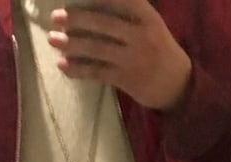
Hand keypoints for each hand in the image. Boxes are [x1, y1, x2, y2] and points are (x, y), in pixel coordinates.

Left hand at [48, 1, 191, 112]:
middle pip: (103, 23)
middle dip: (76, 19)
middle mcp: (141, 35)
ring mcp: (133, 59)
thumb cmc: (158, 49)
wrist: (178, 85)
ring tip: (52, 39)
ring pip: (97, 49)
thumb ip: (128, 11)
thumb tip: (94, 3)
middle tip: (56, 17)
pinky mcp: (127, 80)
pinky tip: (63, 65)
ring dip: (71, 44)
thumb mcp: (150, 24)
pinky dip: (78, 69)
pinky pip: (97, 72)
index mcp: (147, 16)